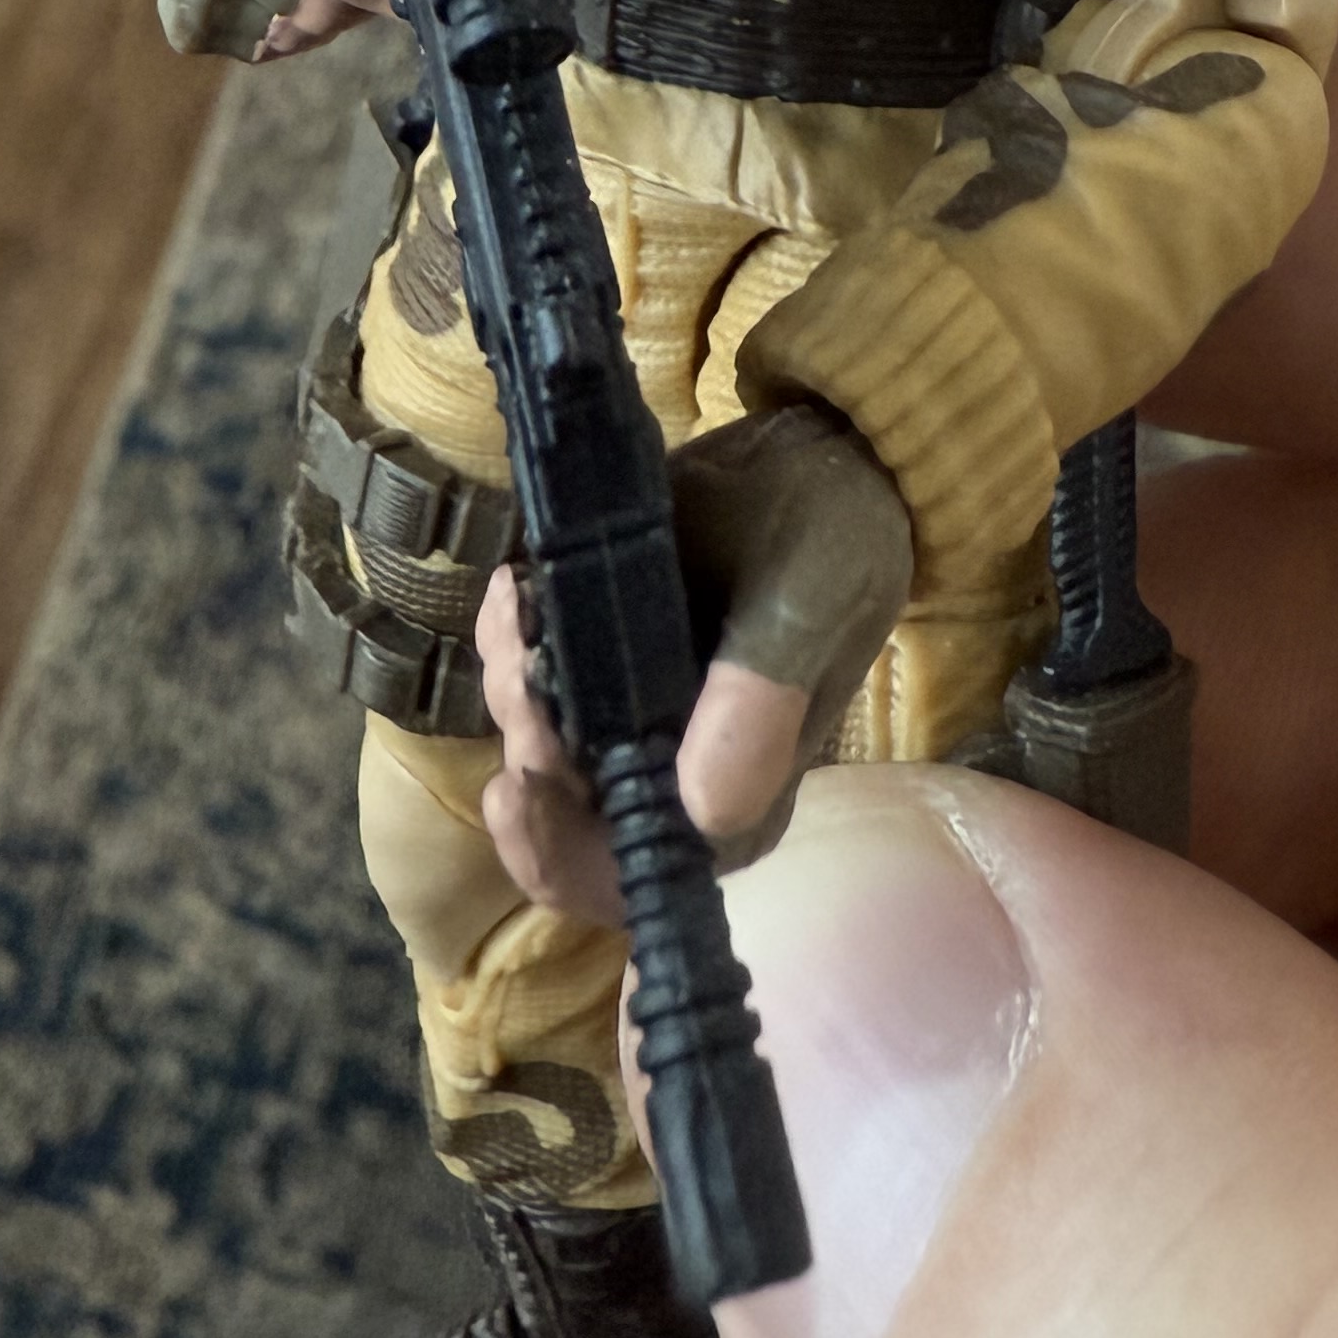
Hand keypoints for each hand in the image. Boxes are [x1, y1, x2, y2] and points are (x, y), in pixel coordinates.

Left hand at [478, 404, 912, 923]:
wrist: (816, 455)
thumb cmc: (830, 532)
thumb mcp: (811, 598)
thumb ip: (764, 697)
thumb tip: (701, 811)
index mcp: (739, 800)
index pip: (635, 881)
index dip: (561, 853)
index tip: (523, 779)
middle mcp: (678, 779)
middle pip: (563, 820)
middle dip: (526, 750)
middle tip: (524, 663)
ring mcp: (635, 722)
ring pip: (535, 746)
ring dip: (511, 685)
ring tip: (523, 604)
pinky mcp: (602, 665)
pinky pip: (529, 681)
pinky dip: (508, 643)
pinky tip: (518, 588)